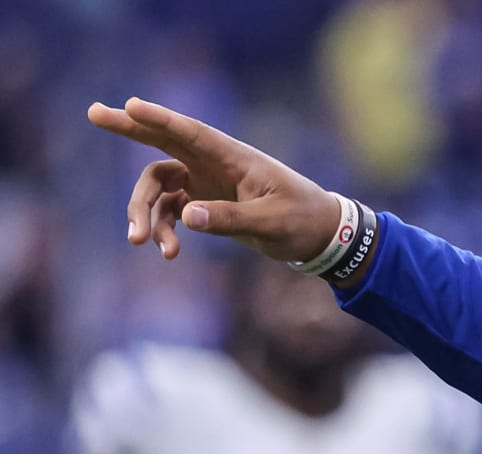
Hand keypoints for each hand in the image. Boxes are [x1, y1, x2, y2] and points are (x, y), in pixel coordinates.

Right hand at [87, 97, 338, 262]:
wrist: (321, 237)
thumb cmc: (304, 221)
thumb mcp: (273, 222)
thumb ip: (231, 219)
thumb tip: (188, 216)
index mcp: (234, 157)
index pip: (191, 132)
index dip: (160, 119)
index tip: (130, 106)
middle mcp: (214, 165)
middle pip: (162, 142)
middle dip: (128, 129)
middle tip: (93, 114)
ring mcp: (206, 183)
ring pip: (158, 187)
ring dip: (143, 212)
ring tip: (141, 242)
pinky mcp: (205, 205)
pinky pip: (171, 212)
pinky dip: (164, 230)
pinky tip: (168, 253)